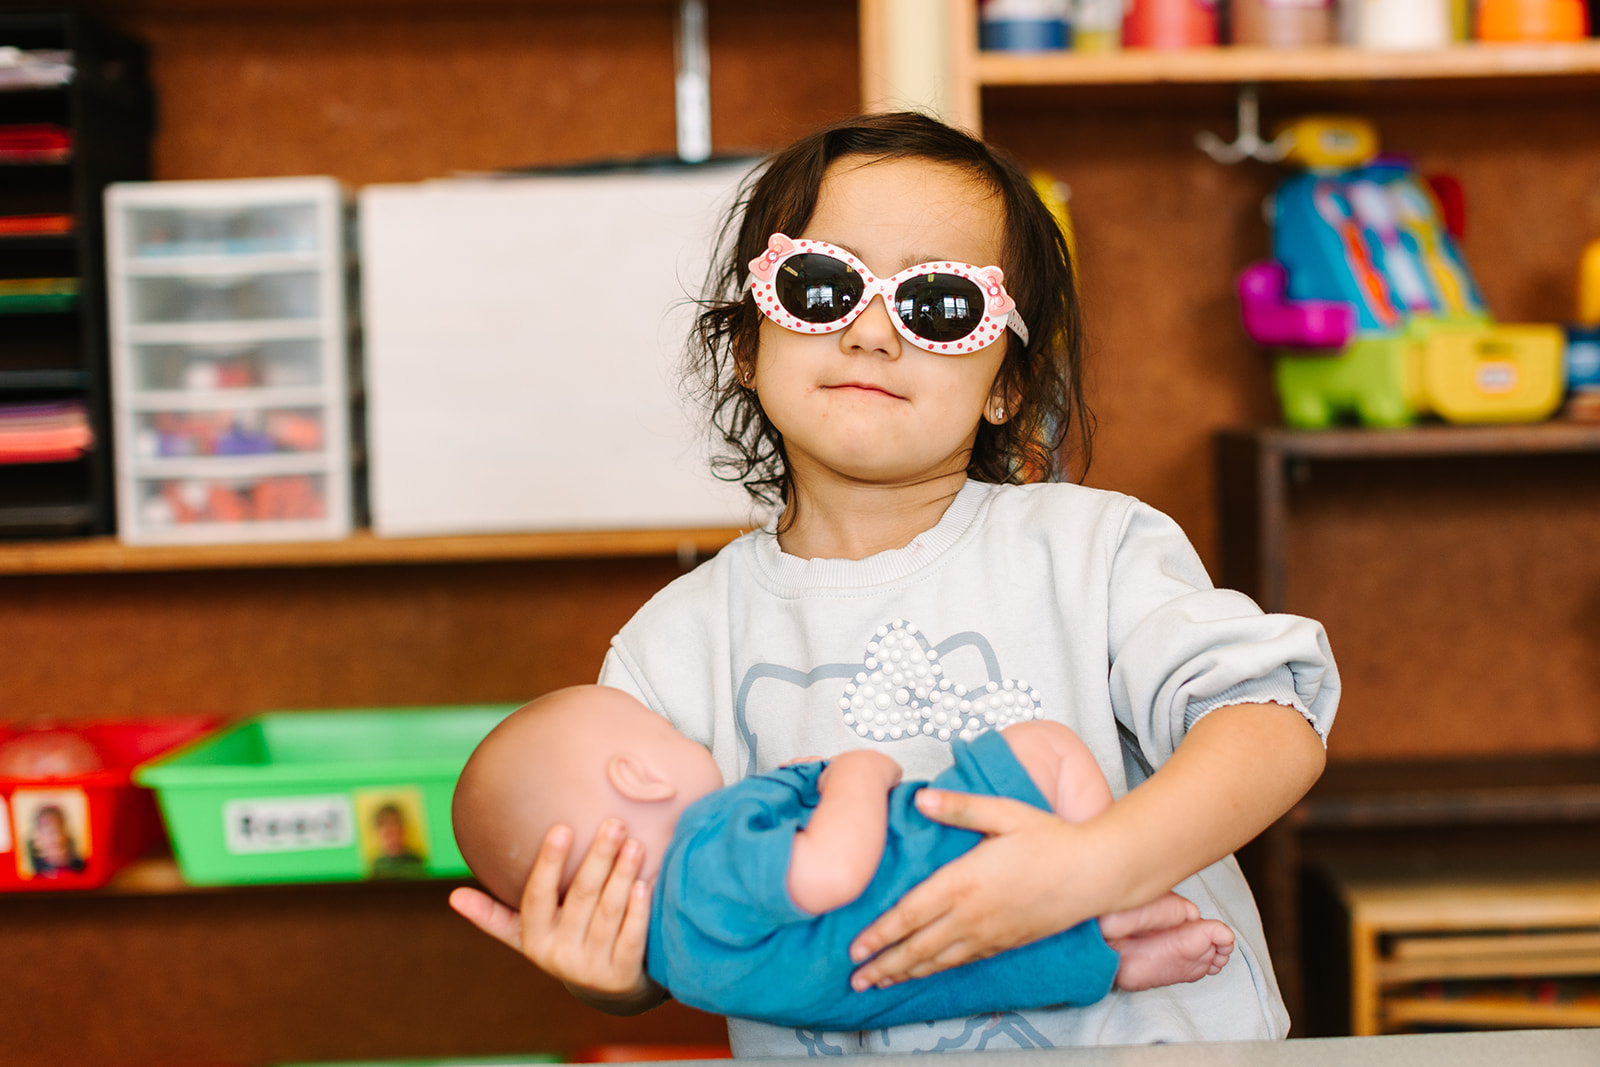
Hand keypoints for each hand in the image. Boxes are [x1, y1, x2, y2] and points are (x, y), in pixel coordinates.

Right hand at [448, 818, 663, 1012]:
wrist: (609, 990)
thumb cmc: (567, 943)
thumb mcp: (529, 935)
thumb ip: (495, 916)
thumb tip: (454, 897)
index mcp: (535, 939)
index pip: (537, 896)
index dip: (548, 863)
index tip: (562, 828)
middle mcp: (559, 955)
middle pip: (579, 898)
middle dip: (598, 858)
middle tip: (614, 823)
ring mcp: (592, 968)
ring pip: (608, 914)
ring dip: (622, 876)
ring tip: (635, 844)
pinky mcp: (622, 976)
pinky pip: (631, 939)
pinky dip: (638, 912)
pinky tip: (645, 884)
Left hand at [847, 788, 1095, 989]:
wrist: (1095, 873)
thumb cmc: (1052, 839)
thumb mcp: (1004, 812)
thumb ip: (960, 806)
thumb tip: (920, 798)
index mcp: (965, 882)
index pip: (911, 914)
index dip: (880, 934)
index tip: (855, 947)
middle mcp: (973, 915)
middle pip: (919, 946)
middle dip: (884, 964)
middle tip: (856, 977)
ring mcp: (990, 934)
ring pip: (939, 960)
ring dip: (906, 972)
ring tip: (880, 982)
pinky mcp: (1006, 943)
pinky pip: (963, 961)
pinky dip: (938, 970)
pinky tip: (927, 971)